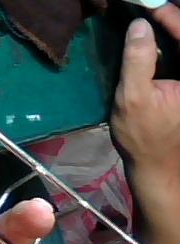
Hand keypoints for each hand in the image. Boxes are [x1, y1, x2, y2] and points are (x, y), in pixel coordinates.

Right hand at [111, 14, 179, 239]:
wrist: (154, 164)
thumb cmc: (142, 135)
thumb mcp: (133, 98)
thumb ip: (137, 61)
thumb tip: (139, 26)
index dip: (166, 14)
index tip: (143, 7)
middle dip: (168, 19)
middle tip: (145, 12)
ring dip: (168, 31)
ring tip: (147, 21)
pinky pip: (179, 55)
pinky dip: (169, 44)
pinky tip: (152, 42)